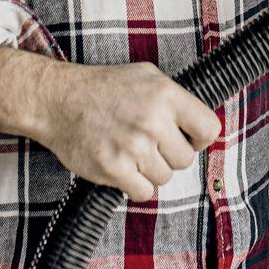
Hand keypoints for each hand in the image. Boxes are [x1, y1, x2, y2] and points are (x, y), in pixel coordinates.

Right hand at [0, 49, 220, 201]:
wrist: (58, 100)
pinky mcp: (114, 169)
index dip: (199, 138)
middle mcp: (152, 121)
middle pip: (185, 160)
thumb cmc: (104, 87)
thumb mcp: (147, 76)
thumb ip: (176, 98)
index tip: (187, 138)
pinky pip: (143, 192)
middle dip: (170, 155)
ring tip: (131, 151)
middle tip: (150, 144)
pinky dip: (135, 185)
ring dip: (150, 170)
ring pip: (164, 178)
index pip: (210, 129)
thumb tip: (199, 124)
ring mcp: (133, 147)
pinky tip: (123, 167)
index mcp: (166, 95)